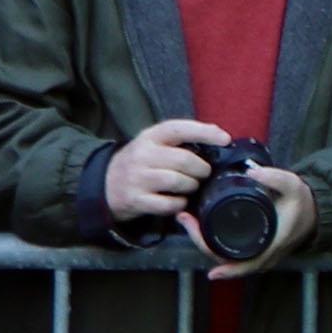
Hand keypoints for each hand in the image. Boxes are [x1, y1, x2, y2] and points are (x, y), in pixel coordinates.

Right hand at [104, 118, 231, 226]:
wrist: (106, 184)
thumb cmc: (141, 162)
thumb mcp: (154, 144)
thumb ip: (181, 141)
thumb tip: (220, 138)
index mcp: (150, 137)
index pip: (179, 128)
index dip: (205, 132)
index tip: (225, 139)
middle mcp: (142, 155)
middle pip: (184, 160)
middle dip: (202, 169)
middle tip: (204, 173)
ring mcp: (137, 178)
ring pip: (178, 181)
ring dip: (192, 186)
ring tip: (191, 186)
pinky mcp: (136, 200)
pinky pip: (168, 204)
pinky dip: (180, 204)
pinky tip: (179, 201)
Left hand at [194, 164, 315, 279]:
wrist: (312, 211)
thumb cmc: (301, 203)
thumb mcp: (293, 187)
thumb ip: (276, 178)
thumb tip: (252, 171)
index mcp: (271, 246)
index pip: (246, 265)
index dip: (228, 269)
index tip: (212, 272)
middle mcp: (262, 255)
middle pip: (225, 259)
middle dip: (201, 242)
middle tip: (186, 219)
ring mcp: (254, 254)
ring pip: (223, 256)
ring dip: (202, 241)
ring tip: (187, 219)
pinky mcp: (249, 248)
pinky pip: (226, 250)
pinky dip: (210, 240)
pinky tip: (198, 226)